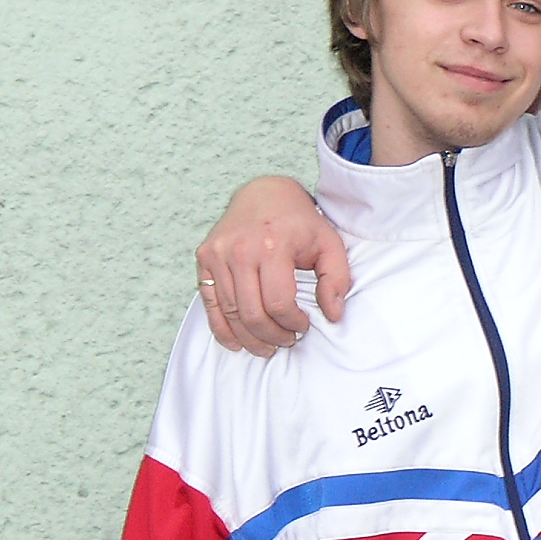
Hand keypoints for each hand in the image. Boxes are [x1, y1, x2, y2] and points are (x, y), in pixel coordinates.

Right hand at [195, 176, 351, 355]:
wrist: (264, 193)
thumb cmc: (300, 222)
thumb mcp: (329, 244)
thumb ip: (336, 280)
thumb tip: (332, 315)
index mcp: (272, 245)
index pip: (279, 303)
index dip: (293, 323)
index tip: (304, 326)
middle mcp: (239, 250)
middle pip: (252, 313)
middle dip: (273, 336)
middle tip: (288, 341)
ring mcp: (217, 254)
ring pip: (231, 314)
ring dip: (250, 338)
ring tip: (268, 346)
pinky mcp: (204, 259)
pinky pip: (210, 304)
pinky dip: (222, 329)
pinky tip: (238, 342)